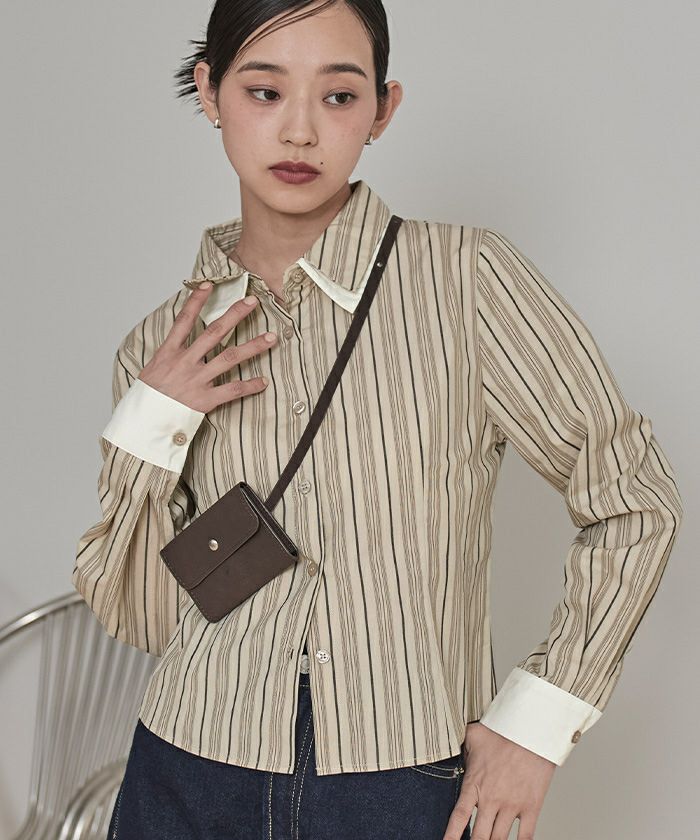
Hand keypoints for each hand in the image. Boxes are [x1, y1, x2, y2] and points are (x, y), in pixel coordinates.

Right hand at [138, 282, 276, 412]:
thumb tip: (180, 340)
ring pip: (229, 358)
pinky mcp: (205, 399)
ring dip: (252, 347)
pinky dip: (249, 386)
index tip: (209, 285)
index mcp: (169, 352)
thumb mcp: (152, 369)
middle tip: (252, 302)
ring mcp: (197, 380)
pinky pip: (232, 390)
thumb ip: (170, 354)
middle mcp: (185, 362)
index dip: (196, 301)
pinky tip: (263, 381)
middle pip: (214, 332)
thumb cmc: (148, 397)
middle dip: (235, 315)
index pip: (184, 320)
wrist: (143, 422)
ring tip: (271, 338)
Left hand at [442, 722, 555, 839]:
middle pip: (479, 837)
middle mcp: (491, 799)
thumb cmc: (504, 731)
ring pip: (499, 839)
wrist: (532, 731)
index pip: (459, 817)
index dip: (451, 835)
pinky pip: (525, 836)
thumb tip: (457, 749)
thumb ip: (463, 748)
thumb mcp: (474, 735)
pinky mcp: (531, 807)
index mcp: (475, 784)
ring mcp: (512, 805)